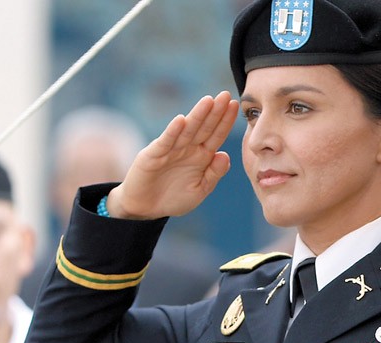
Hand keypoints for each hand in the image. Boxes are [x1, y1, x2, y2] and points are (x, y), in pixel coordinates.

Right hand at [108, 91, 238, 218]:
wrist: (145, 209)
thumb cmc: (173, 198)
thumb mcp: (199, 190)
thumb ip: (214, 174)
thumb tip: (225, 155)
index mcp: (201, 156)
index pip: (216, 135)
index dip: (225, 121)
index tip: (235, 105)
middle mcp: (187, 148)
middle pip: (204, 127)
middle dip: (215, 112)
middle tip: (226, 95)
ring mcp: (170, 150)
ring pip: (186, 130)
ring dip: (197, 115)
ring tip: (208, 101)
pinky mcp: (153, 155)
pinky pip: (165, 142)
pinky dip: (172, 131)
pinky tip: (180, 120)